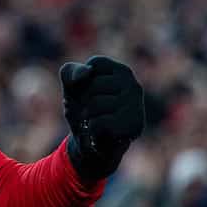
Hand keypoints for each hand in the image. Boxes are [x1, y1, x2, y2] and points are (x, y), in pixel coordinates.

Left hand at [60, 56, 144, 180]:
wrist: (88, 142)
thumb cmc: (82, 108)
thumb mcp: (70, 86)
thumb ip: (71, 71)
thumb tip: (87, 72)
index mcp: (122, 71)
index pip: (94, 64)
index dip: (83, 80)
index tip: (88, 91)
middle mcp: (134, 86)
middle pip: (93, 86)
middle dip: (84, 100)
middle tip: (92, 111)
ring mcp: (136, 107)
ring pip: (95, 104)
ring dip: (88, 116)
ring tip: (97, 121)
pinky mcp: (133, 127)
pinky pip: (98, 123)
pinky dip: (92, 129)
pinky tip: (102, 132)